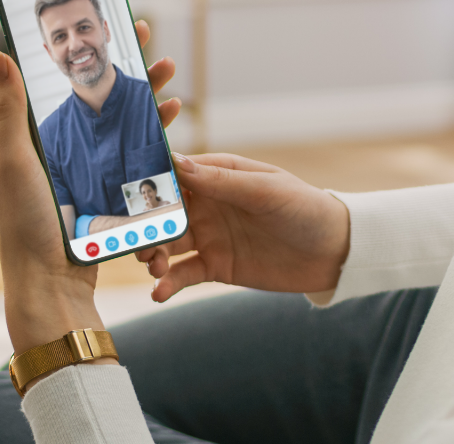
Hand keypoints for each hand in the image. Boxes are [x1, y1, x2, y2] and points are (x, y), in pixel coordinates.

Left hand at [0, 21, 175, 384]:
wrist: (51, 280)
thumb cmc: (24, 221)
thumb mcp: (14, 158)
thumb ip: (10, 108)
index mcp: (39, 136)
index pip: (69, 80)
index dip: (92, 51)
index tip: (112, 24)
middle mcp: (67, 148)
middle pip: (105, 95)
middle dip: (130, 65)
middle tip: (151, 39)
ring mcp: (93, 169)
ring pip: (128, 121)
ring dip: (149, 96)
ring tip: (171, 76)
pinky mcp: (114, 190)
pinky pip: (140, 155)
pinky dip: (157, 134)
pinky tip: (172, 120)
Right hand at [137, 154, 350, 301]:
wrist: (333, 251)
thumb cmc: (304, 208)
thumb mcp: (267, 191)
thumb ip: (223, 181)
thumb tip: (177, 162)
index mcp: (218, 174)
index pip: (174, 171)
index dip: (146, 179)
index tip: (120, 191)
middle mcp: (207, 203)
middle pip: (161, 211)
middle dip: (142, 224)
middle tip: (135, 239)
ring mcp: (209, 235)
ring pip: (166, 243)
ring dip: (151, 253)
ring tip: (154, 266)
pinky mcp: (215, 266)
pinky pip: (183, 274)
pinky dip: (167, 283)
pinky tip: (159, 292)